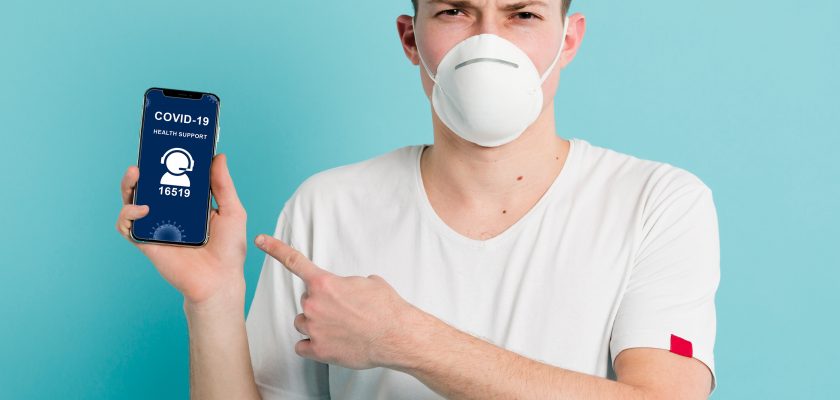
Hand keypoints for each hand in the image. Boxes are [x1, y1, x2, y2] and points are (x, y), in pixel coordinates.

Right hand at [116, 153, 247, 305]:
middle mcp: (170, 211)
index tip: (165, 143)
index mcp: (189, 202)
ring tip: (136, 174)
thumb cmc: (229, 248)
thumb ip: (223, 185)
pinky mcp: (147, 242)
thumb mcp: (232, 210)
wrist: (220, 280)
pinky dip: (128, 214)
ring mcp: (157, 226)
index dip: (166, 160)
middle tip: (145, 157)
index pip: (173, 176)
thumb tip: (218, 156)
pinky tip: (142, 208)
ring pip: (132, 200)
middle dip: (143, 169)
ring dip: (129, 185)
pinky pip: (128, 225)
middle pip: (149, 185)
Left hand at [254, 234, 422, 369]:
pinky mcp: (317, 350)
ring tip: (341, 328)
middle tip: (345, 312)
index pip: (293, 261)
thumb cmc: (386, 308)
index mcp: (324, 283)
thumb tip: (346, 290)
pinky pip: (303, 346)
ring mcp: (314, 328)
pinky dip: (313, 345)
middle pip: (306, 301)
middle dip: (321, 305)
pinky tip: (331, 343)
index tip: (260, 240)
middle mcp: (314, 304)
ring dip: (316, 324)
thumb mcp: (368, 282)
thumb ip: (347, 283)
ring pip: (303, 323)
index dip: (274, 248)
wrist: (396, 336)